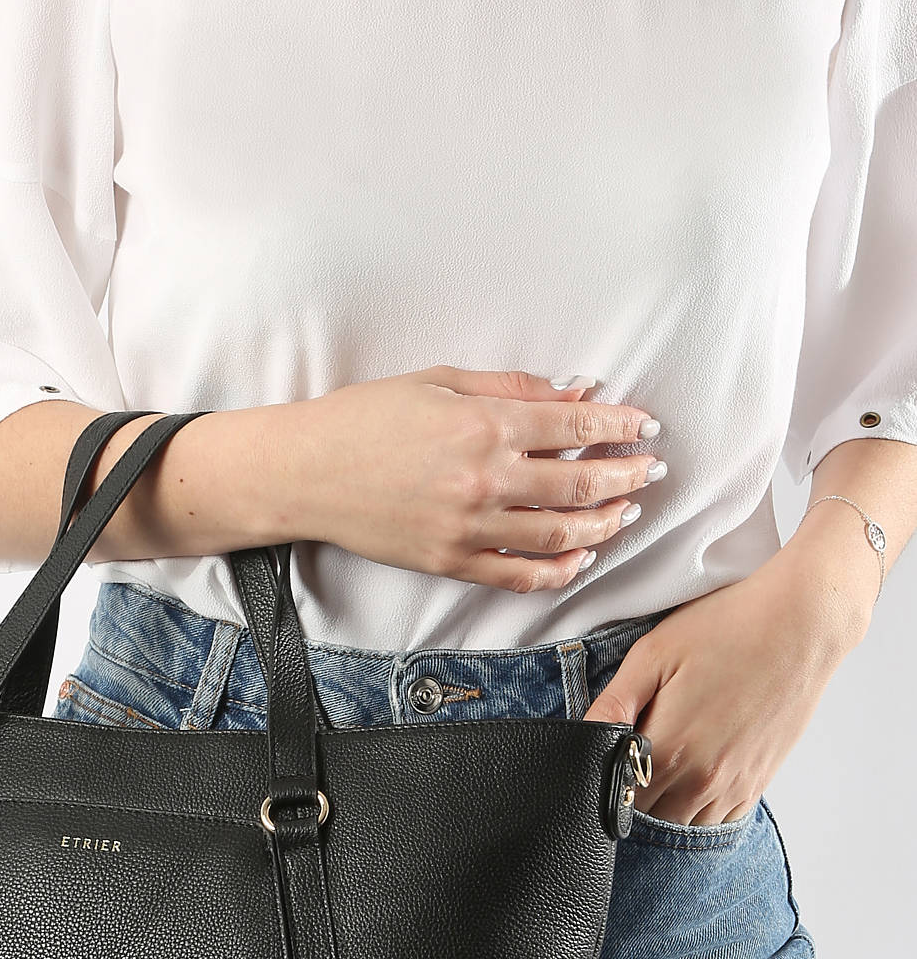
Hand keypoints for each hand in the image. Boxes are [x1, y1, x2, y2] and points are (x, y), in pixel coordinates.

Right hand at [253, 368, 664, 591]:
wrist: (306, 472)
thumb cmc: (365, 418)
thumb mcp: (439, 382)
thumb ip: (513, 388)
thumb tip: (577, 393)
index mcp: (482, 426)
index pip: (574, 429)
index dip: (619, 428)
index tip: (644, 426)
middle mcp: (482, 481)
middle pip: (578, 486)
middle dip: (626, 476)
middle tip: (651, 470)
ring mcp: (467, 529)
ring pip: (558, 536)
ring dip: (603, 524)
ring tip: (625, 512)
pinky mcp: (450, 563)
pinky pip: (518, 576)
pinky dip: (557, 570)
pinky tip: (579, 557)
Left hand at [582, 533, 873, 824]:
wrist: (803, 623)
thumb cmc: (727, 628)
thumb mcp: (653, 654)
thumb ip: (613, 704)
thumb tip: (580, 736)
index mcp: (668, 749)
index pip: (615, 798)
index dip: (600, 787)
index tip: (596, 771)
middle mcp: (701, 779)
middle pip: (647, 820)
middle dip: (629, 801)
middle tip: (624, 770)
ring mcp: (734, 785)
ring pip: (683, 828)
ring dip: (664, 811)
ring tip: (657, 775)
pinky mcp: (757, 782)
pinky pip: (718, 822)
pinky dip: (699, 812)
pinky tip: (691, 781)